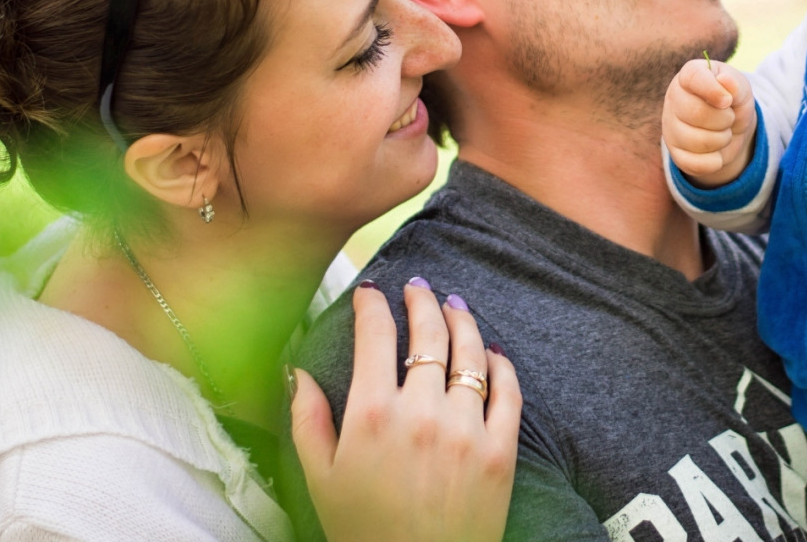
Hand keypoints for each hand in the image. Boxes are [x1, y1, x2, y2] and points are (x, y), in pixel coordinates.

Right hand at [291, 280, 520, 541]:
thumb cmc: (363, 531)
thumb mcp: (319, 479)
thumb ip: (307, 419)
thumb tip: (298, 371)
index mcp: (372, 416)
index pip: (375, 336)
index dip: (372, 306)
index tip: (370, 292)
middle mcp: (422, 413)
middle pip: (428, 333)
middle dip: (421, 301)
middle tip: (417, 288)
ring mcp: (467, 429)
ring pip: (471, 353)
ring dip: (462, 321)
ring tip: (454, 305)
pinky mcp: (501, 451)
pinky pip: (508, 391)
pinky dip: (501, 364)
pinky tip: (492, 351)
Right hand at [661, 57, 756, 186]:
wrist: (732, 128)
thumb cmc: (733, 101)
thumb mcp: (741, 88)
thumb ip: (736, 84)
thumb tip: (725, 81)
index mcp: (688, 76)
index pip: (693, 78)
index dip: (713, 90)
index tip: (728, 101)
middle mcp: (673, 99)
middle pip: (696, 113)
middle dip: (724, 120)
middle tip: (729, 117)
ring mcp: (670, 127)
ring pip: (696, 141)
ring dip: (722, 140)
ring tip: (723, 132)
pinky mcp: (675, 153)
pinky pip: (694, 164)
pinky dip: (714, 161)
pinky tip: (716, 152)